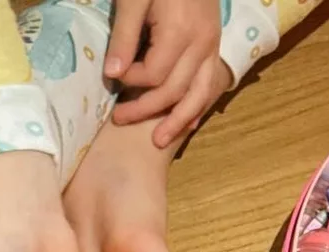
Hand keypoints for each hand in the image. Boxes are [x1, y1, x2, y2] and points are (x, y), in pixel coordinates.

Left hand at [106, 0, 220, 146]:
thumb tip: (114, 74)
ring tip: (159, 142)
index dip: (131, 82)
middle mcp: (201, 45)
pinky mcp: (214, 46)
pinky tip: (186, 124)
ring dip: (178, 121)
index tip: (114, 77)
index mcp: (179, 32)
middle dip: (146, 109)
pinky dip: (197, 107)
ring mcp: (211, 47)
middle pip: (174, 91)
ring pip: (198, 96)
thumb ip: (124, 35)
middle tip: (120, 119)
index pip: (153, 75)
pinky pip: (209, 86)